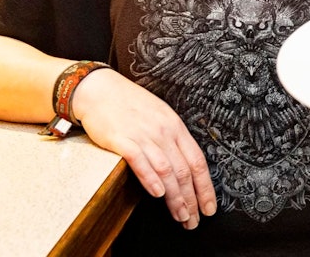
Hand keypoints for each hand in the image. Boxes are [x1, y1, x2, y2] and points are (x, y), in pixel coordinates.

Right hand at [71, 68, 215, 229]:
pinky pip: (140, 161)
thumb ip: (172, 140)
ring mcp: (144, 135)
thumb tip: (184, 166)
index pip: (198, 161)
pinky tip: (157, 194)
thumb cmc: (129, 104)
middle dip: (192, 199)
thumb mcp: (160, 116)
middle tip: (194, 220)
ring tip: (180, 216)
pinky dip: (150, 179)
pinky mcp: (122, 140)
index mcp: (176, 127)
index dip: (206, 187)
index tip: (209, 206)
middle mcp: (164, 132)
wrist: (100, 90)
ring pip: (166, 171)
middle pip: (184, 170)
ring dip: (175, 198)